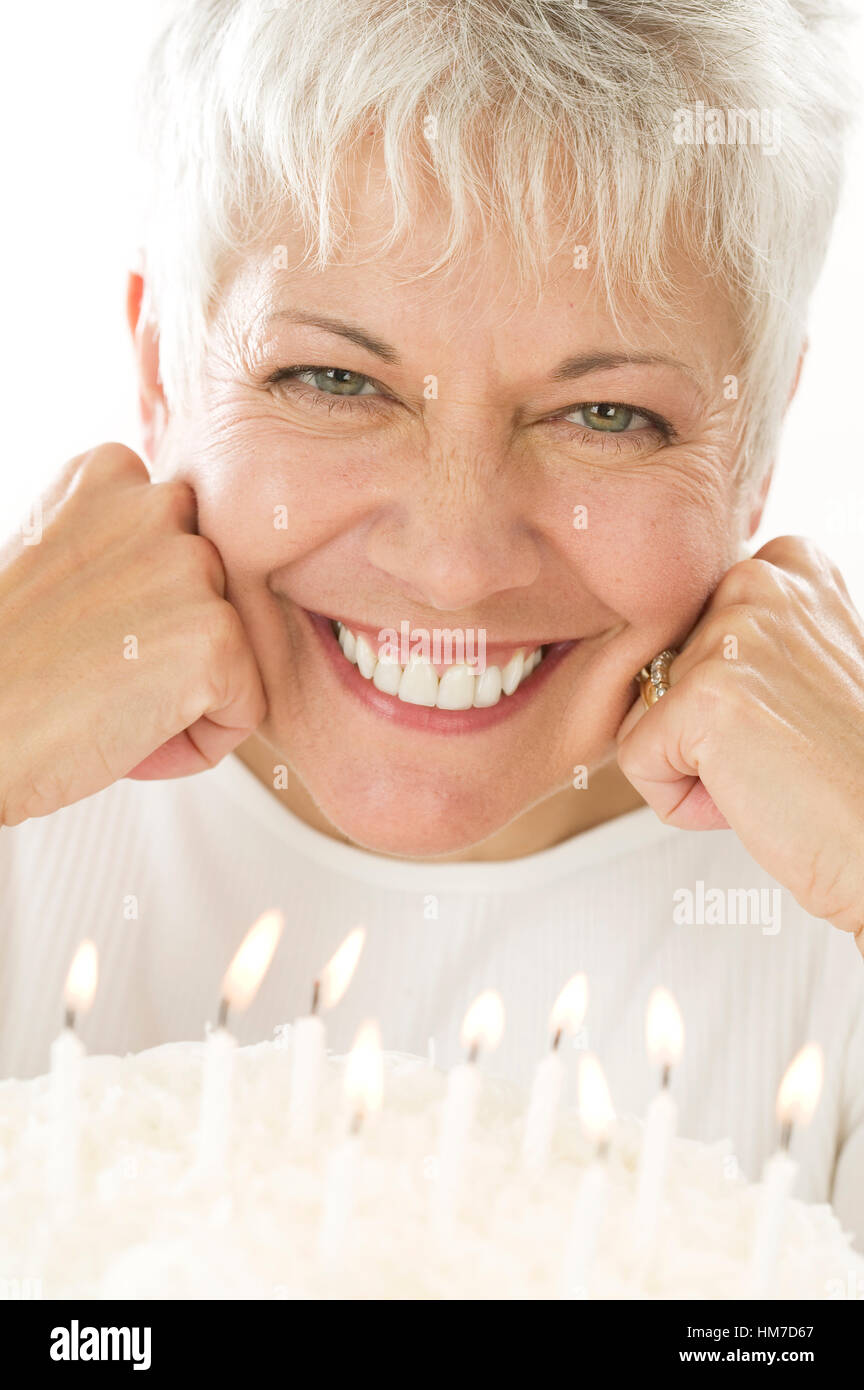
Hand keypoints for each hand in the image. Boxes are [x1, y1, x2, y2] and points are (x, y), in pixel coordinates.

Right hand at [0, 444, 266, 825]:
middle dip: (172, 648)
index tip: (81, 634)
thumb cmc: (3, 667)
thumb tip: (194, 578)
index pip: (185, 545)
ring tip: (105, 703)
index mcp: (111, 472)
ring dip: (186, 695)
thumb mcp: (56, 565)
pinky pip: (245, 708)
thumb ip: (123, 549)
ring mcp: (191, 564)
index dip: (145, 611)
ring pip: (234, 652)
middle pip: (218, 597)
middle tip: (91, 675)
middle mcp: (159, 501)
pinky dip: (197, 742)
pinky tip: (124, 735)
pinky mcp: (217, 633)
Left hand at [615, 536, 863, 952]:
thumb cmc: (848, 776)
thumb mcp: (802, 670)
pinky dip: (681, 802)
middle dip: (699, 730)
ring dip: (692, 765)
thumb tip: (660, 651)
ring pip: (641, 714)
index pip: (680, 630)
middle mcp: (759, 581)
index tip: (788, 718)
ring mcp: (731, 633)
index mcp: (786, 566)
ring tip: (771, 773)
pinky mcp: (702, 695)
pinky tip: (752, 797)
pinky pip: (635, 761)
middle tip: (781, 752)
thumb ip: (741, 639)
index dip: (721, 699)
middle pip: (657, 669)